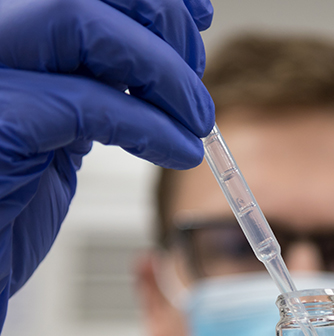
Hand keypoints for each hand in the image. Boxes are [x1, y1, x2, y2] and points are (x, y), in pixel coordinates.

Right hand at [0, 0, 213, 327]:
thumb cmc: (6, 204)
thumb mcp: (57, 132)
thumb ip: (93, 93)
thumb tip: (158, 75)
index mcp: (10, 40)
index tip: (198, 18)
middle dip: (161, 23)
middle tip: (198, 76)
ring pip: (82, 21)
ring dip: (162, 71)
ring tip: (197, 122)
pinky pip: (89, 103)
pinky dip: (151, 127)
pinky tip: (179, 151)